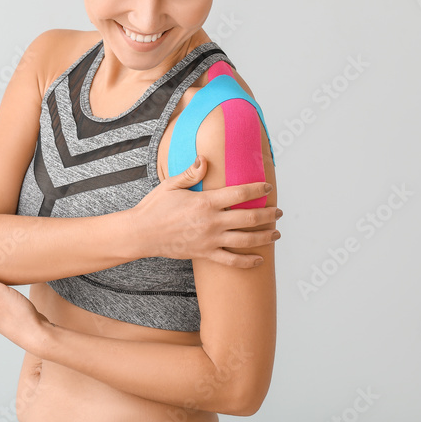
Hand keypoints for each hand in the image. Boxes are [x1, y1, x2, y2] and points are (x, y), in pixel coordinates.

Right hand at [131, 156, 280, 266]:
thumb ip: (191, 173)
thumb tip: (204, 159)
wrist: (142, 233)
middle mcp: (212, 221)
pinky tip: (259, 260)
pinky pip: (231, 260)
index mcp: (205, 202)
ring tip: (276, 233)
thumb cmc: (154, 207)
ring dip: (265, 237)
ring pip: (246, 240)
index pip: (239, 193)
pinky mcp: (205, 253)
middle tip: (279, 212)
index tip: (267, 187)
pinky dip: (247, 262)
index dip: (256, 189)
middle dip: (269, 215)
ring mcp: (210, 239)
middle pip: (249, 218)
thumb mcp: (171, 184)